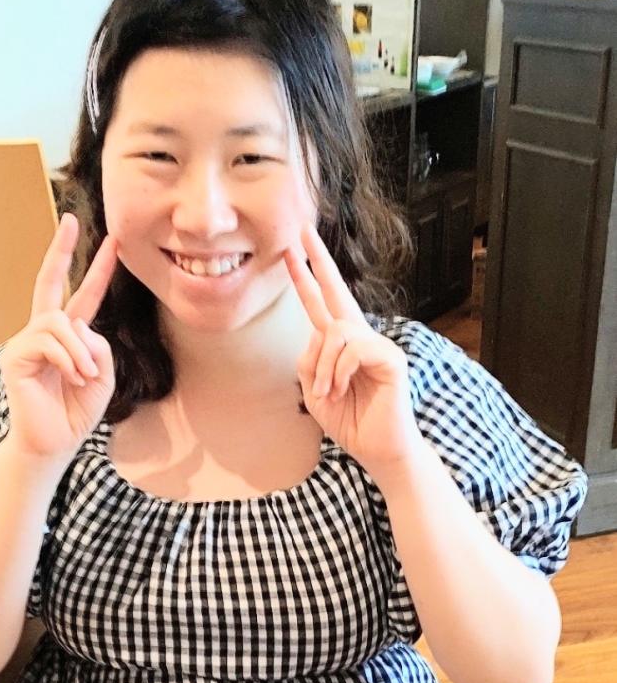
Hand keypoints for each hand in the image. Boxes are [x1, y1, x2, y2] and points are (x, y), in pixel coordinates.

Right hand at [0, 213, 117, 461]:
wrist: (54, 442)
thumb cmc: (76, 410)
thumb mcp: (102, 373)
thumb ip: (98, 344)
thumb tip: (76, 325)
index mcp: (67, 336)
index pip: (82, 295)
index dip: (96, 268)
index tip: (112, 241)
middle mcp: (43, 332)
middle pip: (49, 282)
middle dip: (60, 250)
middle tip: (70, 220)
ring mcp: (25, 342)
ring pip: (58, 322)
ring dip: (79, 350)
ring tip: (86, 377)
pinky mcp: (15, 356)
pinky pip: (47, 342)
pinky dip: (67, 359)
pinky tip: (72, 378)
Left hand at [284, 225, 423, 485]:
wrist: (377, 450)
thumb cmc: (349, 420)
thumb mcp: (314, 390)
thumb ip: (308, 360)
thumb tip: (320, 335)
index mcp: (339, 344)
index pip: (320, 303)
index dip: (306, 277)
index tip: (292, 250)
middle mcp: (359, 337)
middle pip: (336, 291)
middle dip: (318, 261)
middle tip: (301, 232)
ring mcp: (377, 345)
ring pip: (334, 332)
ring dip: (322, 367)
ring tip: (327, 393)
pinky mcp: (391, 358)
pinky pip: (352, 349)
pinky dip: (337, 373)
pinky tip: (341, 390)